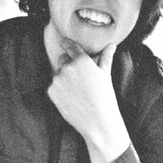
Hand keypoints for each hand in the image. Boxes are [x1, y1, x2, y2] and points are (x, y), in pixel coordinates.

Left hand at [47, 41, 129, 162]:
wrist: (97, 120)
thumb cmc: (105, 97)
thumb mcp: (105, 75)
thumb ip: (106, 58)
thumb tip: (112, 45)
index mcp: (81, 61)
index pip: (70, 47)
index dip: (67, 44)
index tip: (64, 42)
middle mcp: (66, 68)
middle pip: (62, 59)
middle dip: (68, 64)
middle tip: (79, 76)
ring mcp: (57, 80)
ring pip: (57, 73)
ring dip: (64, 78)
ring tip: (77, 90)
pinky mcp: (51, 91)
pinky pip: (54, 86)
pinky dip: (59, 89)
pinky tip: (71, 97)